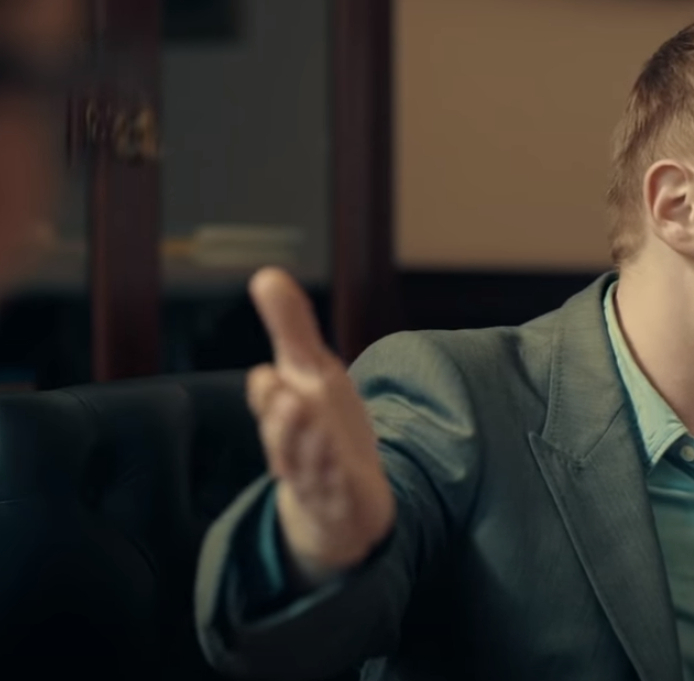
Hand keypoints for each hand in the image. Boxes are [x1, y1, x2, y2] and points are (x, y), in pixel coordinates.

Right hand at [246, 267, 394, 582]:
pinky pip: (336, 493)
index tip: (272, 373)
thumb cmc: (321, 426)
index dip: (269, 388)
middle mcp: (293, 445)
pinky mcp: (341, 500)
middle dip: (281, 417)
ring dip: (307, 445)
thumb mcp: (312, 372)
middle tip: (286, 396)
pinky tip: (346, 469)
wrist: (338, 499)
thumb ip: (291, 327)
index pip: (267, 397)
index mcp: (284, 412)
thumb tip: (266, 274)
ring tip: (314, 422)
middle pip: (280, 434)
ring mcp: (316, 476)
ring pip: (304, 465)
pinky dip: (338, 481)